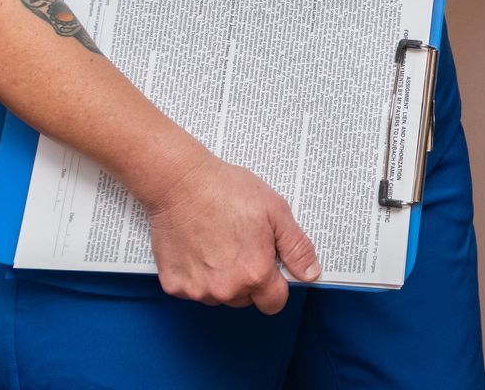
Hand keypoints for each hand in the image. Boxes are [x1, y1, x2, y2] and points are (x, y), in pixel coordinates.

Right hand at [142, 153, 321, 311]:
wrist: (180, 182)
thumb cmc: (225, 191)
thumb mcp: (275, 211)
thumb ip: (296, 247)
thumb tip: (311, 273)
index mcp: (255, 273)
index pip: (274, 303)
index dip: (275, 285)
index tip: (269, 266)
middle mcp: (226, 289)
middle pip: (246, 299)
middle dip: (248, 279)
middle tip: (241, 245)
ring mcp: (197, 290)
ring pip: (219, 296)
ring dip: (222, 278)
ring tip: (218, 242)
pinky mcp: (174, 285)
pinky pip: (192, 289)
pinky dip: (196, 274)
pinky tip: (197, 247)